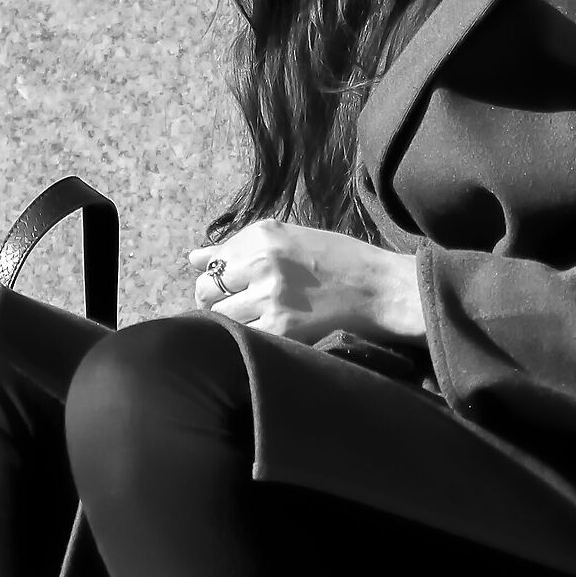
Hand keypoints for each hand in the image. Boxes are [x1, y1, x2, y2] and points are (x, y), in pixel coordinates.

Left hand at [189, 220, 425, 344]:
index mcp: (263, 236)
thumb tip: (193, 257)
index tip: (236, 287)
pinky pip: (243, 338)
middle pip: (205, 291)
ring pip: (220, 318)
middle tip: (240, 308)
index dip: (219, 279)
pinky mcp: (282, 329)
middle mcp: (262, 262)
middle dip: (215, 302)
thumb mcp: (288, 239)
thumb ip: (237, 247)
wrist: (382, 290)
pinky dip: (249, 340)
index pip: (211, 263)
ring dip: (232, 323)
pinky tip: (270, 334)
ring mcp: (270, 297)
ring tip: (259, 320)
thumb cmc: (338, 262)